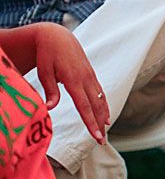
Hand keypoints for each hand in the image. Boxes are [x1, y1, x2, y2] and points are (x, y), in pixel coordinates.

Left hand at [33, 23, 108, 143]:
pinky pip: (100, 92)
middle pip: (96, 105)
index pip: (85, 106)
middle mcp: (86, 79)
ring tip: (106, 131)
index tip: (96, 135)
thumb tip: (50, 108)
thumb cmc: (47, 55)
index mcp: (74, 79)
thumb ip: (49, 91)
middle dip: (99, 124)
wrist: (57, 37)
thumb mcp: (44, 72)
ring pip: (101, 99)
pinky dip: (104, 104)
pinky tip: (105, 114)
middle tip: (102, 141)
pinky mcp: (91, 74)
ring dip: (104, 115)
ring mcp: (90, 76)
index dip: (91, 122)